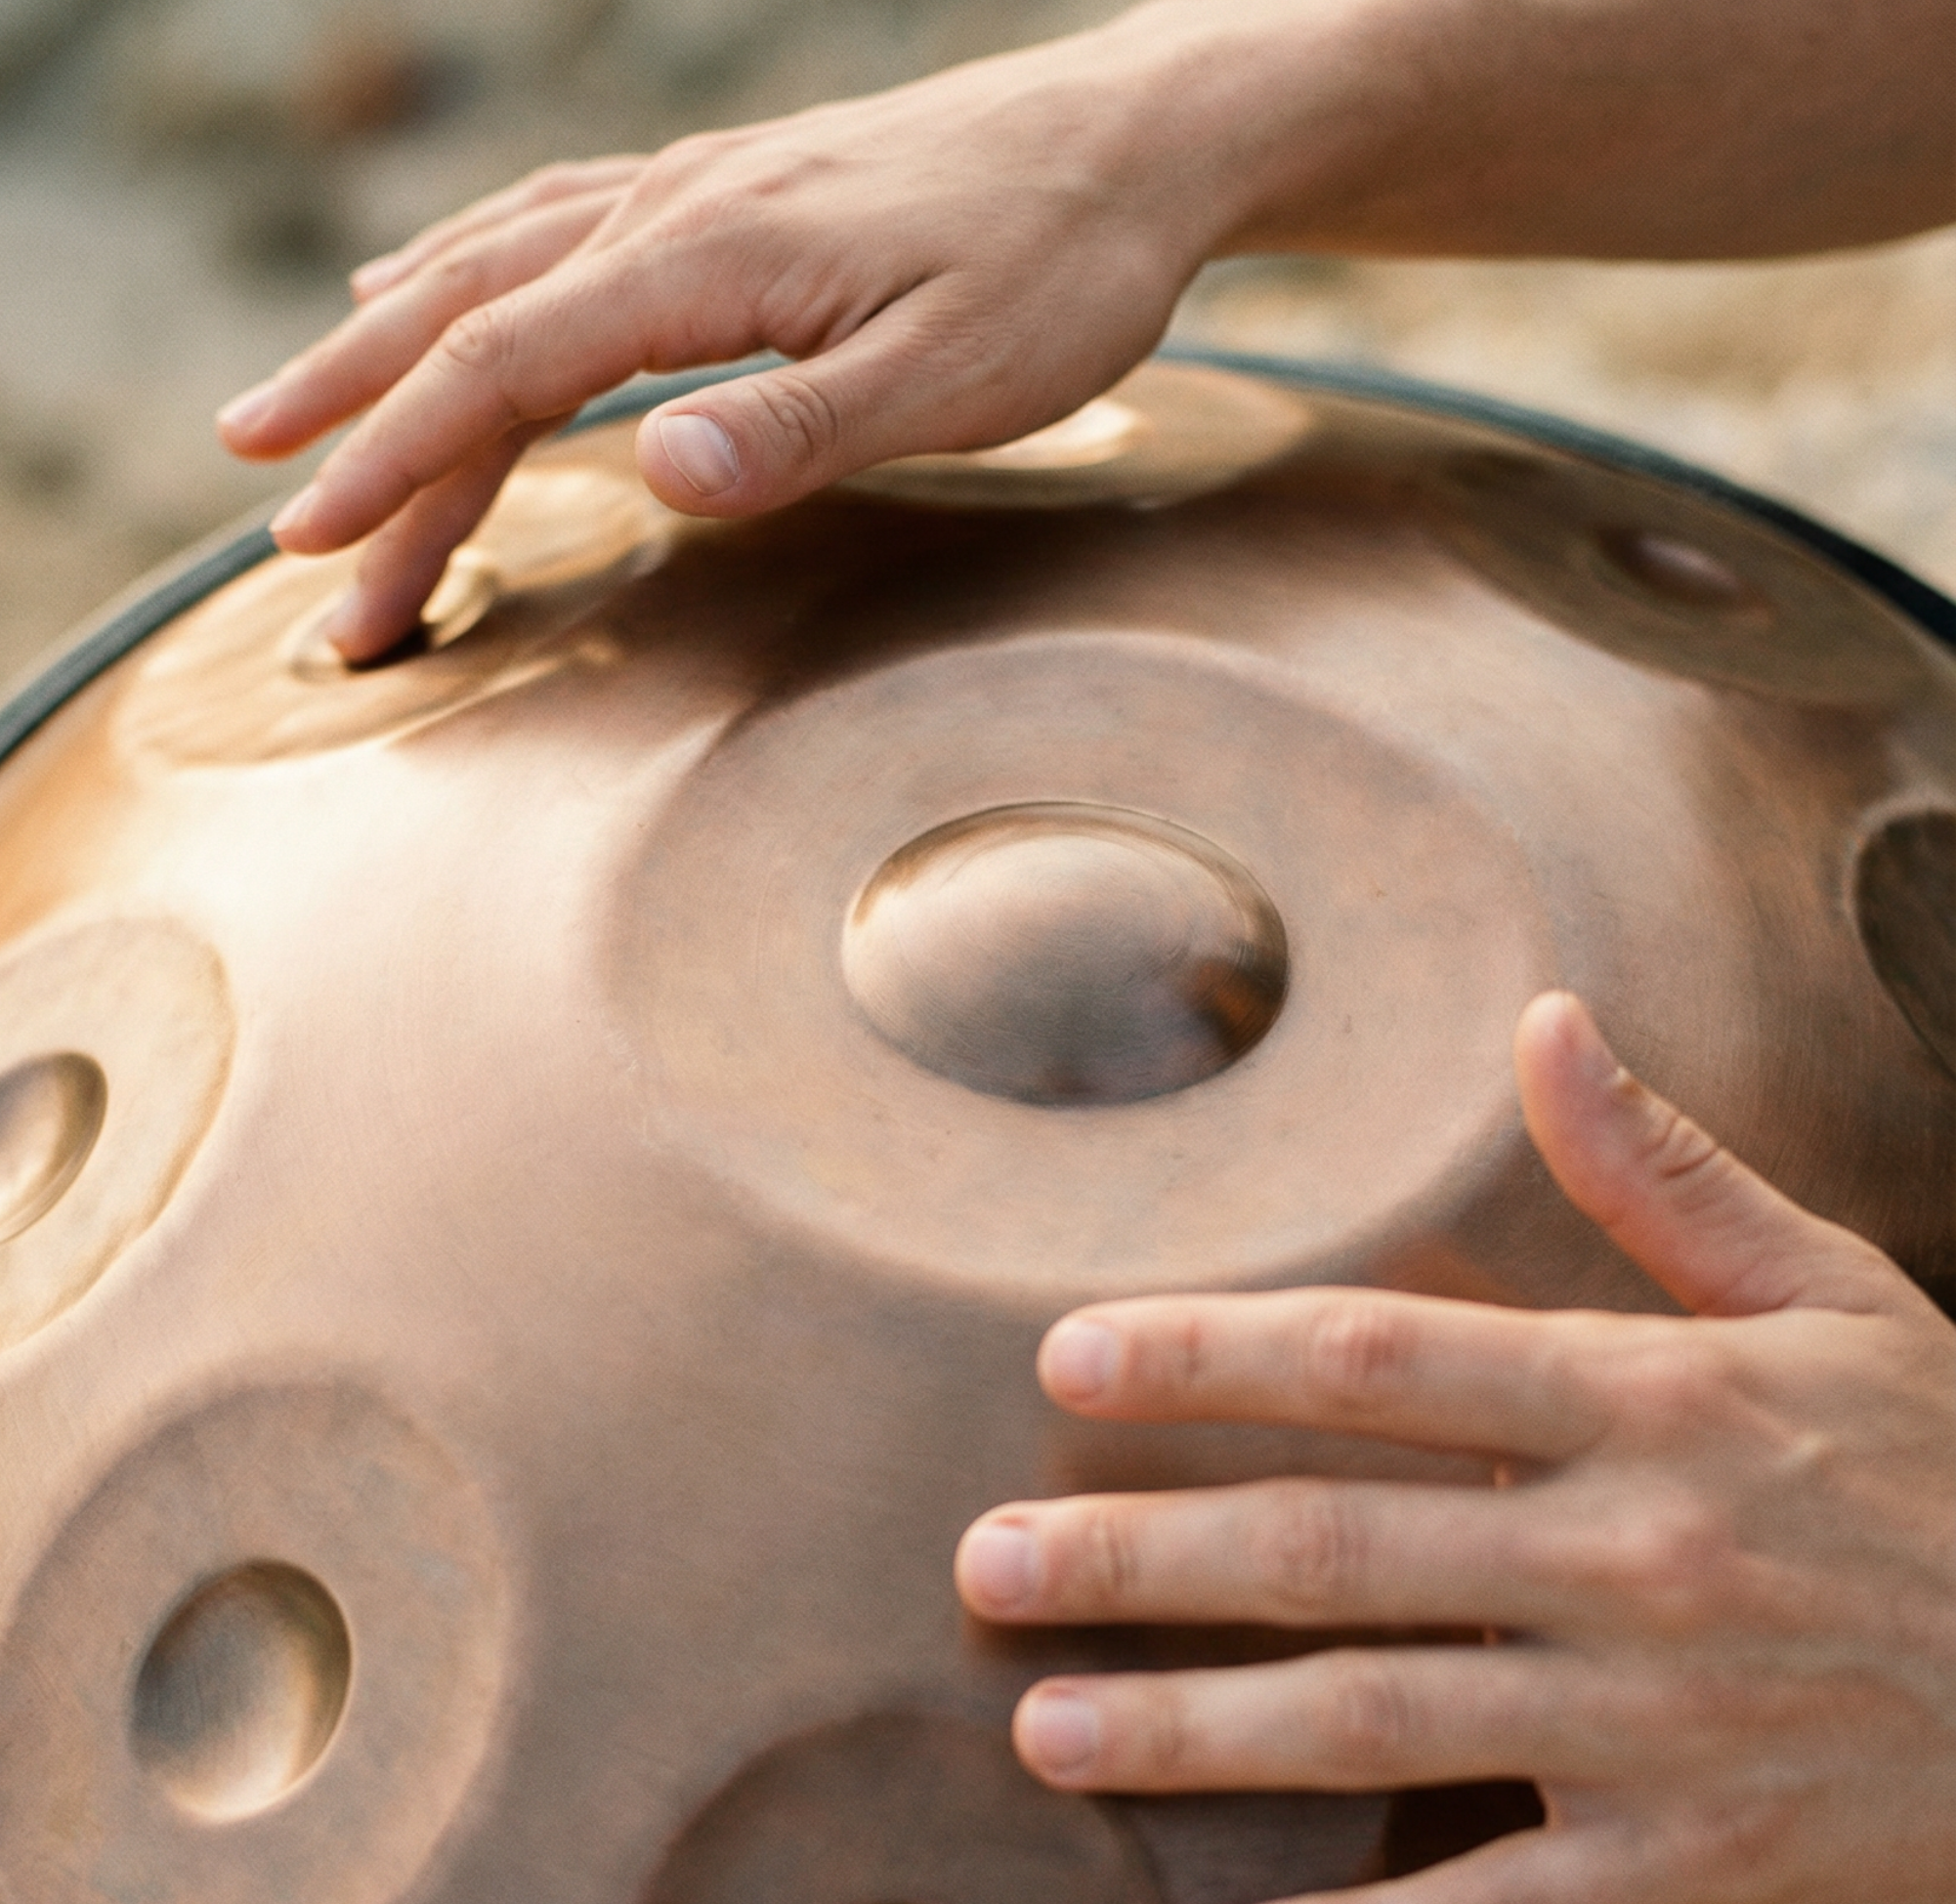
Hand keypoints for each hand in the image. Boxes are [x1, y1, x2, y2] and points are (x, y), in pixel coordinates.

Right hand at [213, 14, 1243, 661]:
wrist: (1136, 142)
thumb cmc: (1063, 270)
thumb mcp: (959, 376)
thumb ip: (799, 427)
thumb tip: (653, 475)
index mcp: (709, 258)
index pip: (505, 368)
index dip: (398, 460)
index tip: (316, 542)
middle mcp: (677, 207)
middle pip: (468, 316)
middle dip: (359, 420)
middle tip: (267, 514)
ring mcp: (698, 188)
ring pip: (496, 261)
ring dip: (385, 339)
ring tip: (298, 400)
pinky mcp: (732, 191)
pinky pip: (553, 219)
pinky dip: (465, 262)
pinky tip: (428, 277)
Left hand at [955, 992, 1955, 1901]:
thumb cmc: (1952, 1471)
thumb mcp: (1834, 1295)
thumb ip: (1666, 1170)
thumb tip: (1544, 1022)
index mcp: (1651, 1399)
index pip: (1382, 1358)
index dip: (1212, 1356)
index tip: (1068, 1360)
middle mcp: (1634, 1553)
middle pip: (1339, 1546)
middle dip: (1143, 1555)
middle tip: (982, 1564)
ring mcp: (1661, 1726)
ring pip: (1379, 1723)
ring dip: (1196, 1729)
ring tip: (1043, 1728)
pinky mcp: (1700, 1873)